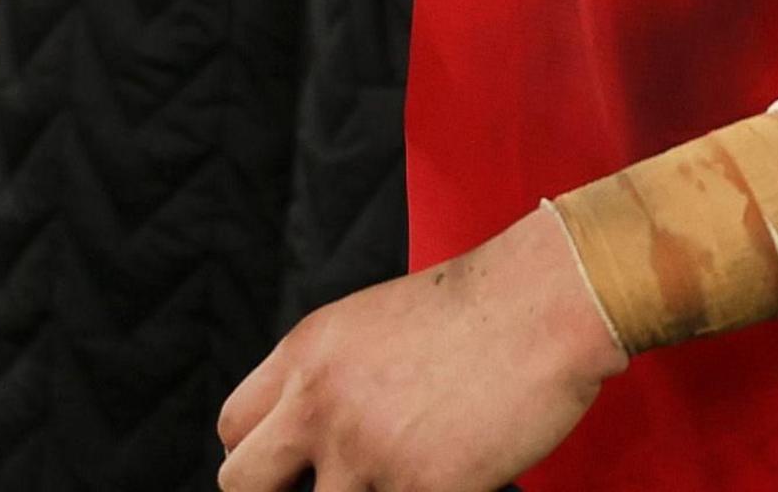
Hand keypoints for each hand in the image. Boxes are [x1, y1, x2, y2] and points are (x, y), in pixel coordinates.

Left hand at [214, 205, 627, 491]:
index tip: (291, 469)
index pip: (234, 428)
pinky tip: (448, 477)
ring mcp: (365, 451)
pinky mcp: (419, 488)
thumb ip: (327, 376)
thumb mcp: (370, 325)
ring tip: (402, 472)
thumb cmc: (475, 311)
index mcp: (305, 356)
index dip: (261, 458)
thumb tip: (310, 431)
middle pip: (242, 483)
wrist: (543, 304)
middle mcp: (319, 403)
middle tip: (333, 488)